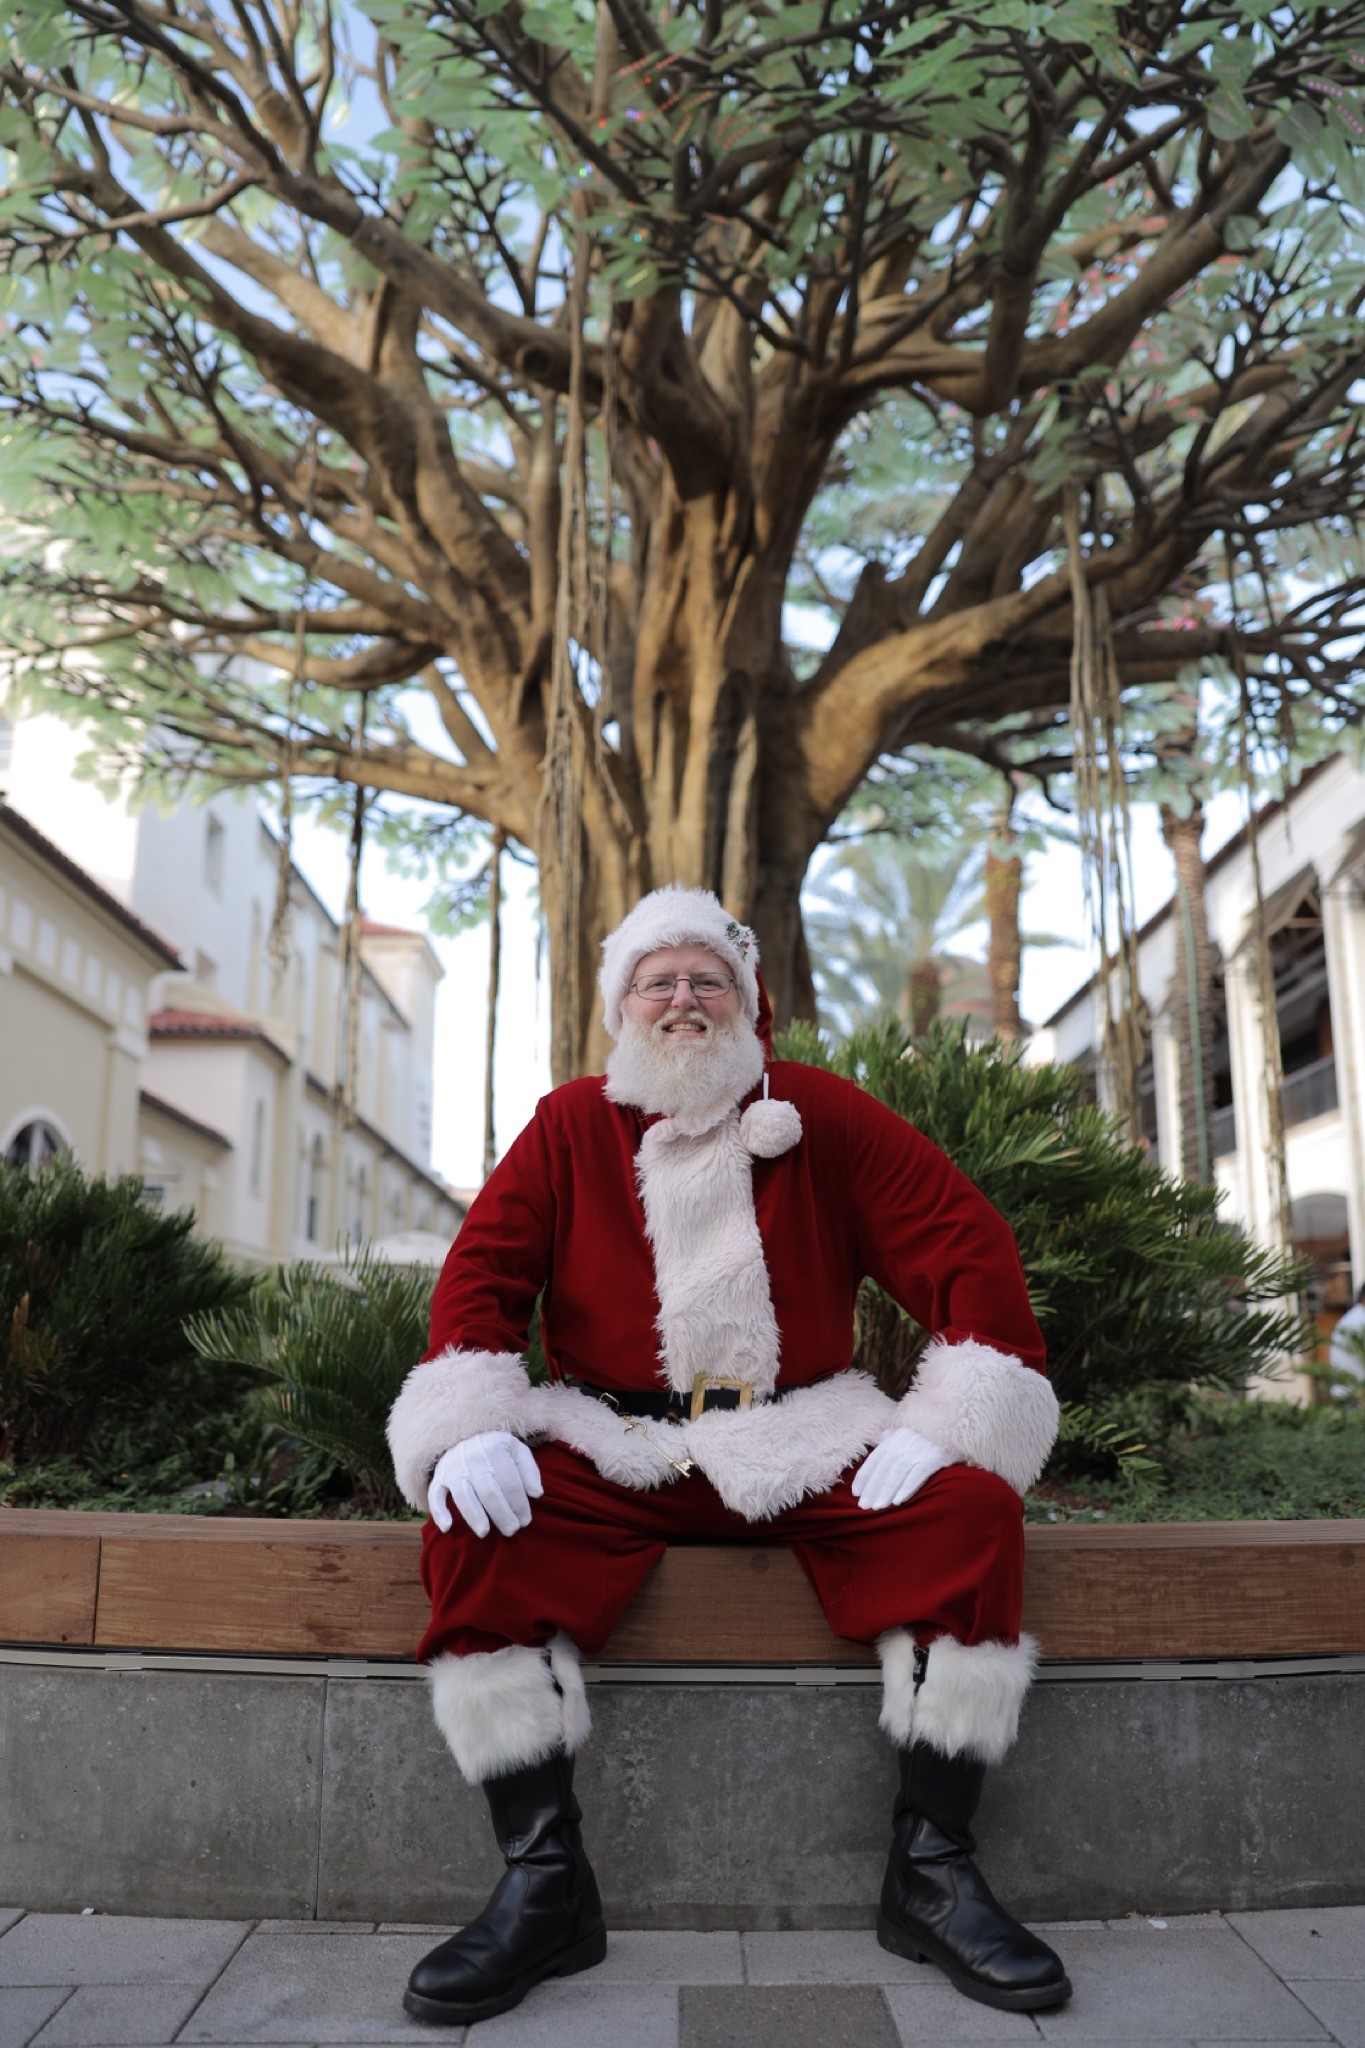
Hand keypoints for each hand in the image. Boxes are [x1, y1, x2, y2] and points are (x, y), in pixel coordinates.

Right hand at [428, 1432, 543, 1537]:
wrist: (462, 1436)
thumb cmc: (495, 1449)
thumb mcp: (515, 1450)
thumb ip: (529, 1470)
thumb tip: (537, 1494)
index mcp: (494, 1449)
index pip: (510, 1481)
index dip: (519, 1503)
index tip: (526, 1521)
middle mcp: (472, 1458)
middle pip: (489, 1491)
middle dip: (502, 1513)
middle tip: (512, 1531)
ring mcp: (453, 1468)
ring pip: (464, 1496)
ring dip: (474, 1516)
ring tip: (484, 1533)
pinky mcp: (438, 1478)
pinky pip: (435, 1495)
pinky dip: (439, 1512)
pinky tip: (447, 1527)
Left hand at [852, 1427, 951, 1511]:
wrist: (955, 1421)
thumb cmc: (929, 1429)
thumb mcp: (907, 1428)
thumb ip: (891, 1435)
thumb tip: (876, 1440)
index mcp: (894, 1437)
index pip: (875, 1458)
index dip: (864, 1476)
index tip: (856, 1492)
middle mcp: (903, 1443)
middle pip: (883, 1468)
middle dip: (872, 1488)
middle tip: (864, 1506)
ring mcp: (918, 1450)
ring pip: (897, 1473)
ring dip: (886, 1491)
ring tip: (878, 1506)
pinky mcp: (934, 1457)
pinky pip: (917, 1474)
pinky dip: (906, 1487)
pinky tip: (898, 1501)